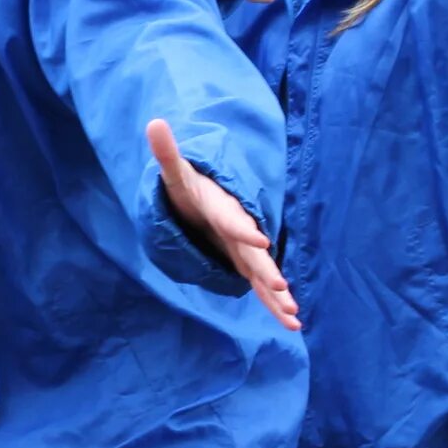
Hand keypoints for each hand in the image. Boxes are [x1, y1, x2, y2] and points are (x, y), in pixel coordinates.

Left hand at [149, 120, 299, 329]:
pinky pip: (262, 288)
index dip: (243, 227)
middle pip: (255, 254)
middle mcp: (240, 232)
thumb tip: (153, 123)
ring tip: (294, 316)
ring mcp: (245, 251)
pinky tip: (292, 324)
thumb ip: (167, 153)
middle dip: (268, 270)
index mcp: (223, 209)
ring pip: (263, 276)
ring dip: (278, 297)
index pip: (233, 218)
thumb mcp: (175, 173)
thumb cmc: (189, 187)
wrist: (207, 198)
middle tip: (283, 288)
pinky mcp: (245, 265)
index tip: (259, 238)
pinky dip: (275, 306)